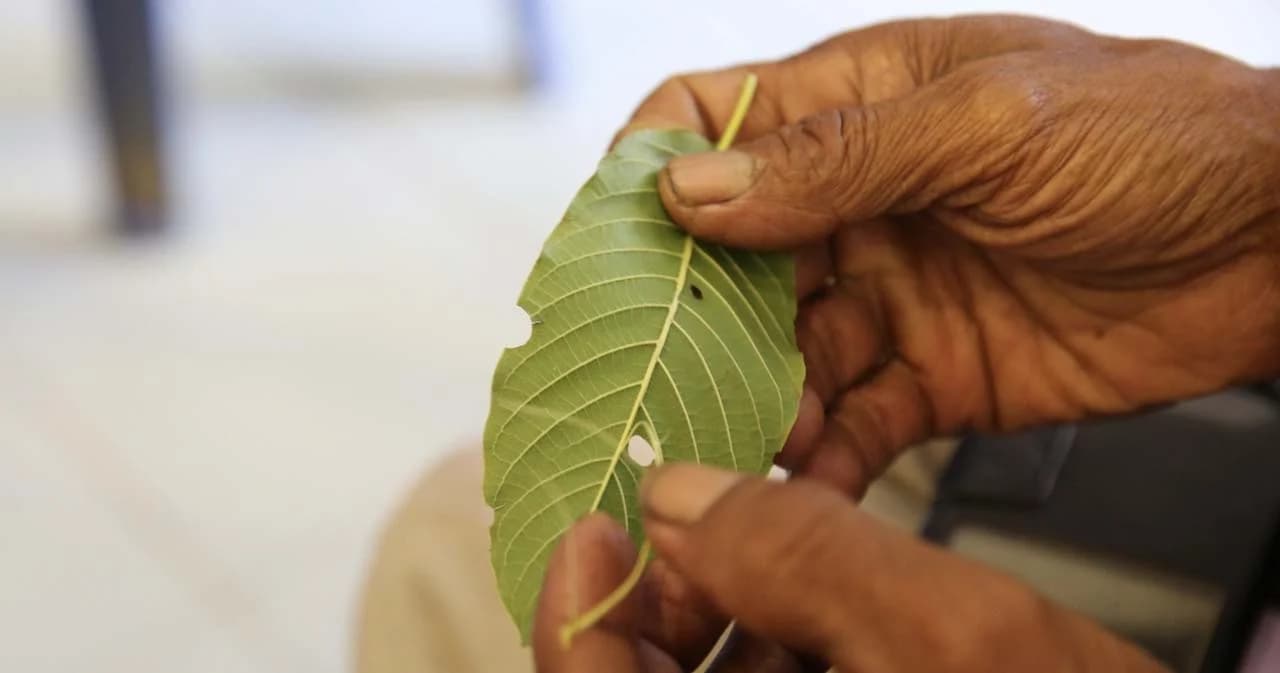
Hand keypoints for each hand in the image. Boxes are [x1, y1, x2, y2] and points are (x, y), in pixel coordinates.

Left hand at [534, 464, 1168, 671]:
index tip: (593, 523)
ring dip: (725, 607)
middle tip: (685, 507)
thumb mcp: (951, 636)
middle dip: (664, 593)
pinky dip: (781, 637)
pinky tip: (808, 578)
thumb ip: (801, 555)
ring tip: (749, 526)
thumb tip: (680, 495)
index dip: (580, 611)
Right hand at [623, 15, 1279, 495]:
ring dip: (750, 400)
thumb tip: (689, 188)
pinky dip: (824, 458)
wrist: (1279, 242)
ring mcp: (891, 293)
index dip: (643, 174)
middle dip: (683, 318)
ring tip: (732, 446)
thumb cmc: (1151, 136)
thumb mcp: (987, 123)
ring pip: (781, 354)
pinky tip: (803, 483)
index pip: (708, 121)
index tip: (598, 249)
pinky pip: (855, 424)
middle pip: (727, 259)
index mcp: (858, 106)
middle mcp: (857, 202)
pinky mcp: (934, 378)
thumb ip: (838, 160)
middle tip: (649, 378)